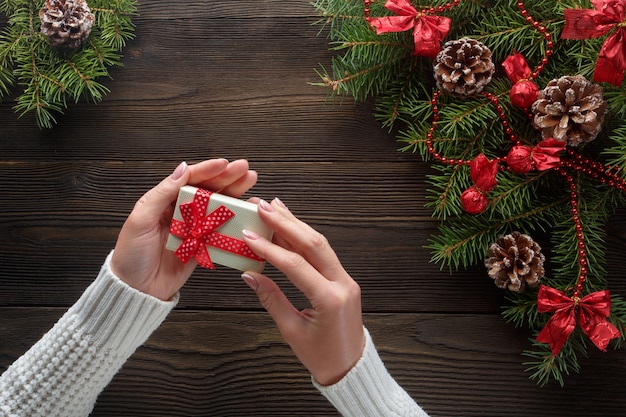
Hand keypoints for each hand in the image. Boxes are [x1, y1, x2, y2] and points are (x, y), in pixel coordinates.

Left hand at [111, 159, 257, 300]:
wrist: (137, 289)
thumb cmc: (131, 255)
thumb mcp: (140, 220)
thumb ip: (162, 194)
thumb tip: (181, 170)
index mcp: (165, 201)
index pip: (189, 179)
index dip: (208, 170)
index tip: (224, 164)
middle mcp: (181, 211)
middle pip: (208, 189)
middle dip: (228, 178)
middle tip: (245, 169)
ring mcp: (194, 228)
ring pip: (218, 206)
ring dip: (235, 194)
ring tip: (251, 184)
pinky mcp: (202, 246)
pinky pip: (221, 231)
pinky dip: (235, 222)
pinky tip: (247, 213)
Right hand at [241, 198, 364, 385]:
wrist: (350, 367)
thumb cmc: (322, 356)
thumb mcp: (292, 330)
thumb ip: (271, 299)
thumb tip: (250, 275)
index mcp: (329, 299)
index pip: (295, 265)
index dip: (269, 248)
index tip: (249, 234)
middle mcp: (342, 284)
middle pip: (313, 244)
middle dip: (286, 222)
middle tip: (263, 206)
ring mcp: (346, 279)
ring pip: (320, 244)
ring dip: (296, 224)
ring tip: (275, 207)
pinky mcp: (343, 279)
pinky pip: (324, 253)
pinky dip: (305, 238)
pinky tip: (291, 227)